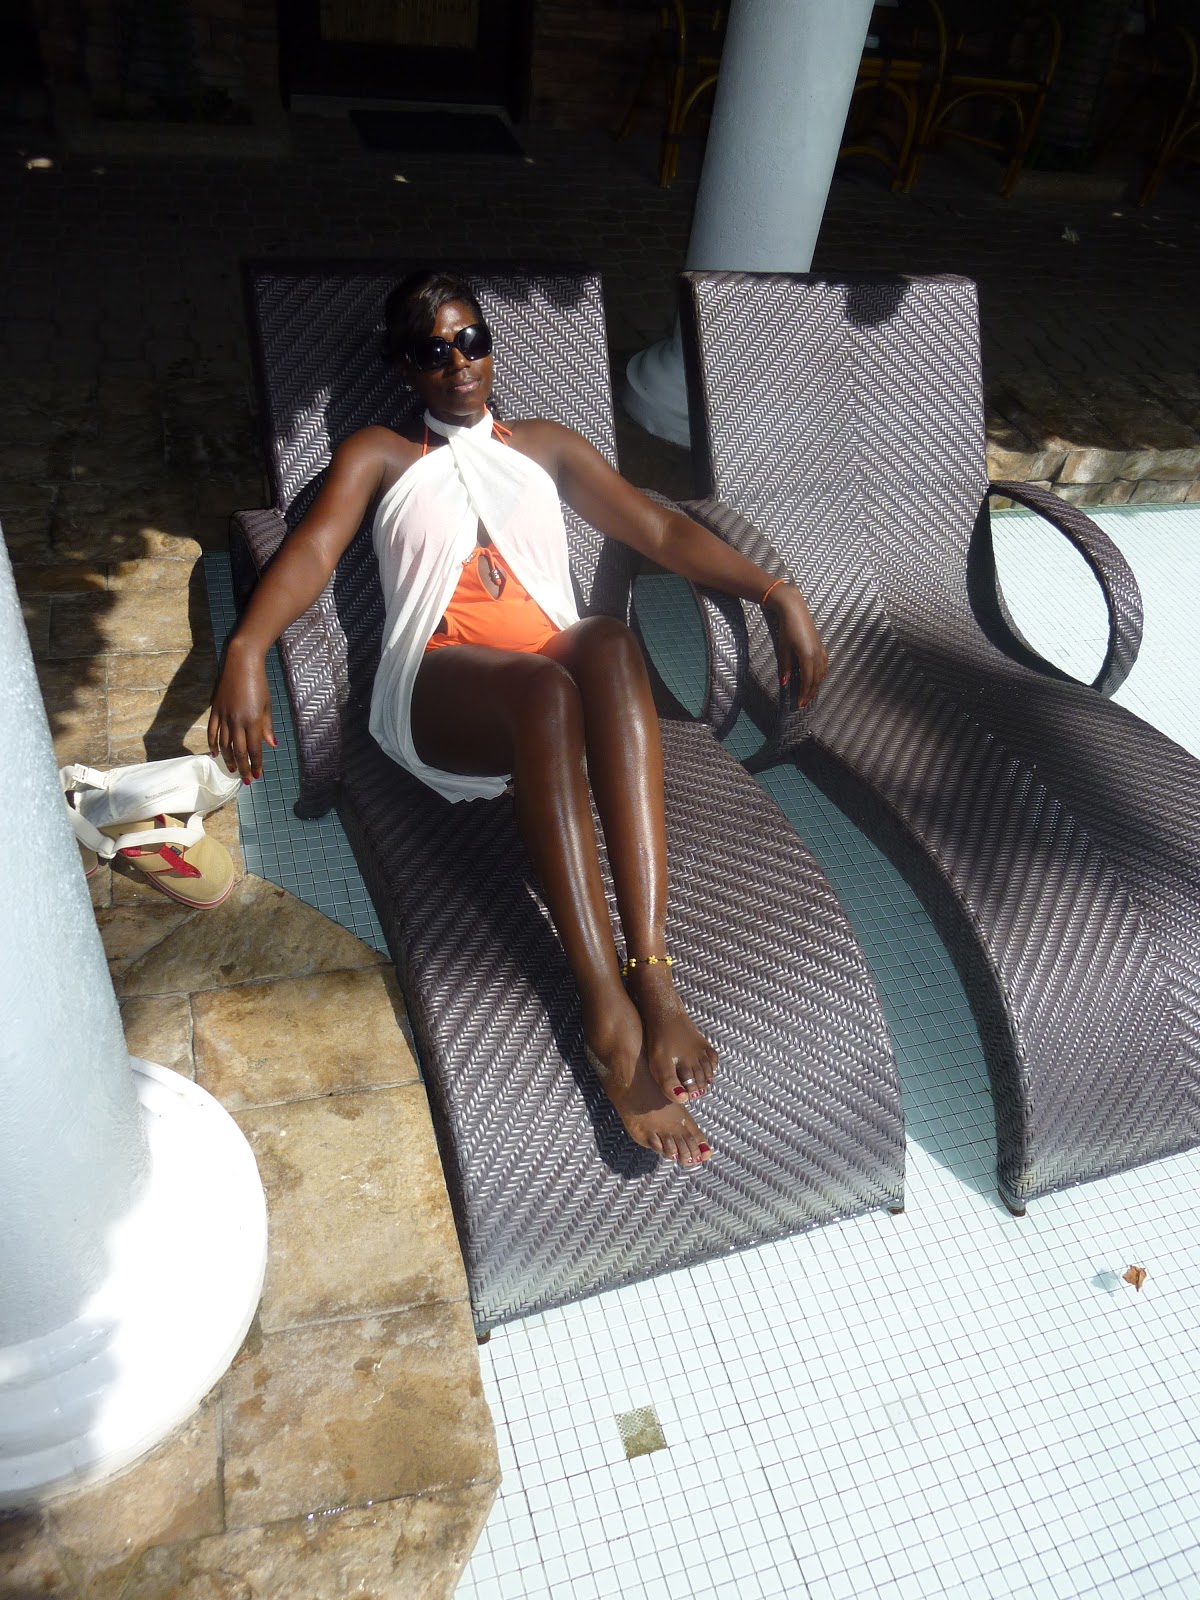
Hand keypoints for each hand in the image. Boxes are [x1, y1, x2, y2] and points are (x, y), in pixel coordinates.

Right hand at [207, 638, 277, 783]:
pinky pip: (212, 731)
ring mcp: (224, 715)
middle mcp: (237, 720)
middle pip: (239, 750)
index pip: (255, 748)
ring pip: (224, 744)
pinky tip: (214, 754)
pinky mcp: (215, 709)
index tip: (257, 775)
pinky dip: (213, 744)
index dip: (256, 764)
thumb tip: (271, 745)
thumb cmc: (259, 683)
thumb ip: (267, 726)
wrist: (241, 663)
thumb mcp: (267, 705)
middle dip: (243, 767)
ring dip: (228, 759)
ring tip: (232, 770)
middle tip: (245, 780)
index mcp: (253, 720)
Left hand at [767, 584, 827, 708]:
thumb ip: (786, 667)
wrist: (794, 609)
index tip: (800, 704)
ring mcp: (820, 649)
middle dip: (811, 692)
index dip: (804, 694)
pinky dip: (822, 672)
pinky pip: (824, 663)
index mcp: (807, 657)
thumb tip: (785, 683)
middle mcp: (817, 655)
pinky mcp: (820, 644)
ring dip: (817, 684)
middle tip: (804, 703)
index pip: (807, 681)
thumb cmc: (786, 628)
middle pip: (816, 679)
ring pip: (821, 672)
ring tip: (811, 694)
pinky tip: (820, 676)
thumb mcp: (783, 649)